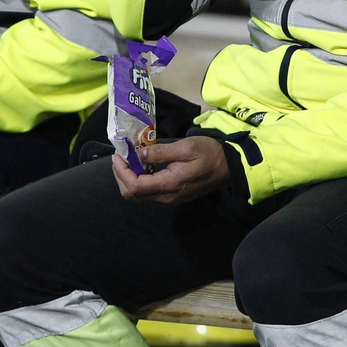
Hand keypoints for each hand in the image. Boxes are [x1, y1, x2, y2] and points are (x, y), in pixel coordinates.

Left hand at [111, 137, 229, 204]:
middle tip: (120, 157)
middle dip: (121, 176)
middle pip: (132, 195)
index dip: (121, 172)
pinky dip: (138, 181)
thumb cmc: (209, 154)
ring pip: (138, 196)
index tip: (119, 155)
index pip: (134, 186)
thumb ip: (159, 152)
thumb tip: (138, 154)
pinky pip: (147, 194)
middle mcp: (166, 197)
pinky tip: (141, 166)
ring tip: (128, 160)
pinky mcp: (171, 197)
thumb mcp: (185, 147)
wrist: (228, 167)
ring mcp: (168, 199)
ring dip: (128, 179)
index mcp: (169, 185)